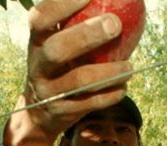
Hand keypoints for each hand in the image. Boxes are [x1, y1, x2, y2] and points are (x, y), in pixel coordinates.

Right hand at [6, 0, 132, 145]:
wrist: (39, 113)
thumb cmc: (58, 67)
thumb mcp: (55, 43)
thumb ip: (75, 24)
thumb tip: (115, 1)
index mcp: (37, 42)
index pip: (40, 18)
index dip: (61, 5)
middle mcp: (38, 65)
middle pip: (56, 50)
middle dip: (86, 35)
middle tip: (115, 24)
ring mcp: (48, 91)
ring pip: (78, 81)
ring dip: (109, 72)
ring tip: (129, 67)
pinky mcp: (62, 111)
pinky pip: (90, 103)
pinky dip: (110, 94)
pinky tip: (122, 87)